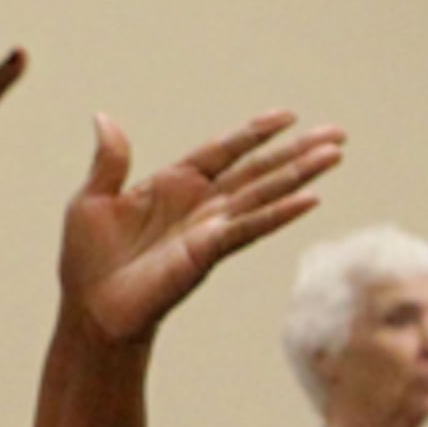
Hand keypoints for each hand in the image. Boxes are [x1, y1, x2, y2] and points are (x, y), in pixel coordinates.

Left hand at [58, 111, 345, 347]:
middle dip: (296, 151)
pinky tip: (309, 200)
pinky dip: (278, 213)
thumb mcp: (90, 202)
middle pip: (256, 169)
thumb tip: (104, 117)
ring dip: (298, 175)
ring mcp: (208, 228)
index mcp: (173, 184)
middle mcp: (200, 204)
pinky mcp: (207, 252)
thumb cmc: (88, 260)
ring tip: (334, 154)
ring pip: (262, 194)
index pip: (223, 150)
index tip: (288, 115)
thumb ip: (109, 162)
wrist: (89, 310)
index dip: (254, 133)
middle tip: (339, 133)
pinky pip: (248, 228)